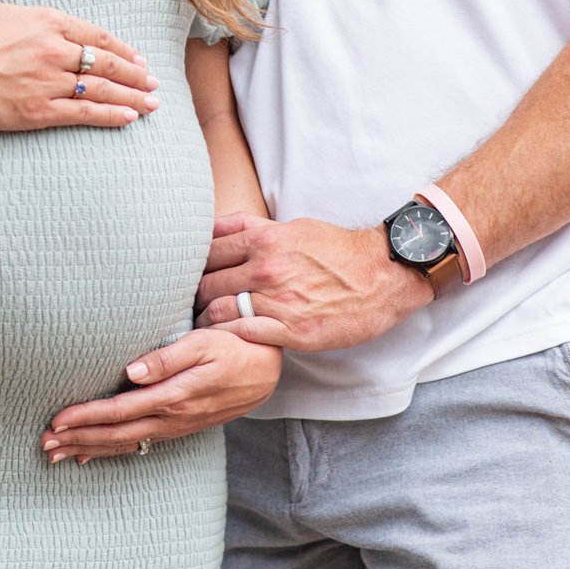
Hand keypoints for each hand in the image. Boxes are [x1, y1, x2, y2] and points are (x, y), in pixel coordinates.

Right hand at [0, 5, 159, 130]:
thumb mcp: (7, 14)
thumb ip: (39, 20)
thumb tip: (58, 27)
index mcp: (48, 22)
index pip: (98, 37)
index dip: (124, 48)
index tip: (139, 58)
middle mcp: (54, 50)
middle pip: (108, 63)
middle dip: (136, 74)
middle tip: (155, 82)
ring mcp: (48, 82)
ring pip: (102, 89)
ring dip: (132, 96)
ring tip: (153, 103)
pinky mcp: (39, 110)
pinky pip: (84, 113)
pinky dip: (110, 115)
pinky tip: (129, 118)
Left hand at [41, 328, 282, 460]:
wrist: (266, 370)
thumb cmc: (233, 347)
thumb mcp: (203, 343)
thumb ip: (167, 358)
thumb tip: (131, 372)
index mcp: (172, 396)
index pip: (119, 411)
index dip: (86, 417)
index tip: (57, 420)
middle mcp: (170, 417)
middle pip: (116, 434)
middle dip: (78, 439)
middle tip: (44, 444)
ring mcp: (175, 426)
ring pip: (125, 443)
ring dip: (90, 448)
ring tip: (58, 454)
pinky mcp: (179, 427)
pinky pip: (140, 444)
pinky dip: (113, 450)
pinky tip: (93, 454)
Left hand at [194, 213, 429, 350]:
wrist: (382, 275)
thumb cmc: (336, 250)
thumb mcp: (291, 227)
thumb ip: (250, 227)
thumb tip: (214, 227)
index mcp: (263, 241)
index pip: (206, 253)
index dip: (191, 267)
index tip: (188, 277)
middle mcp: (265, 269)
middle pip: (206, 285)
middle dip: (192, 296)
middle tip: (187, 306)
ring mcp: (277, 301)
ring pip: (218, 312)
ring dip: (204, 321)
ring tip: (200, 327)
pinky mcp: (291, 330)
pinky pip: (243, 335)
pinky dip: (226, 338)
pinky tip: (223, 341)